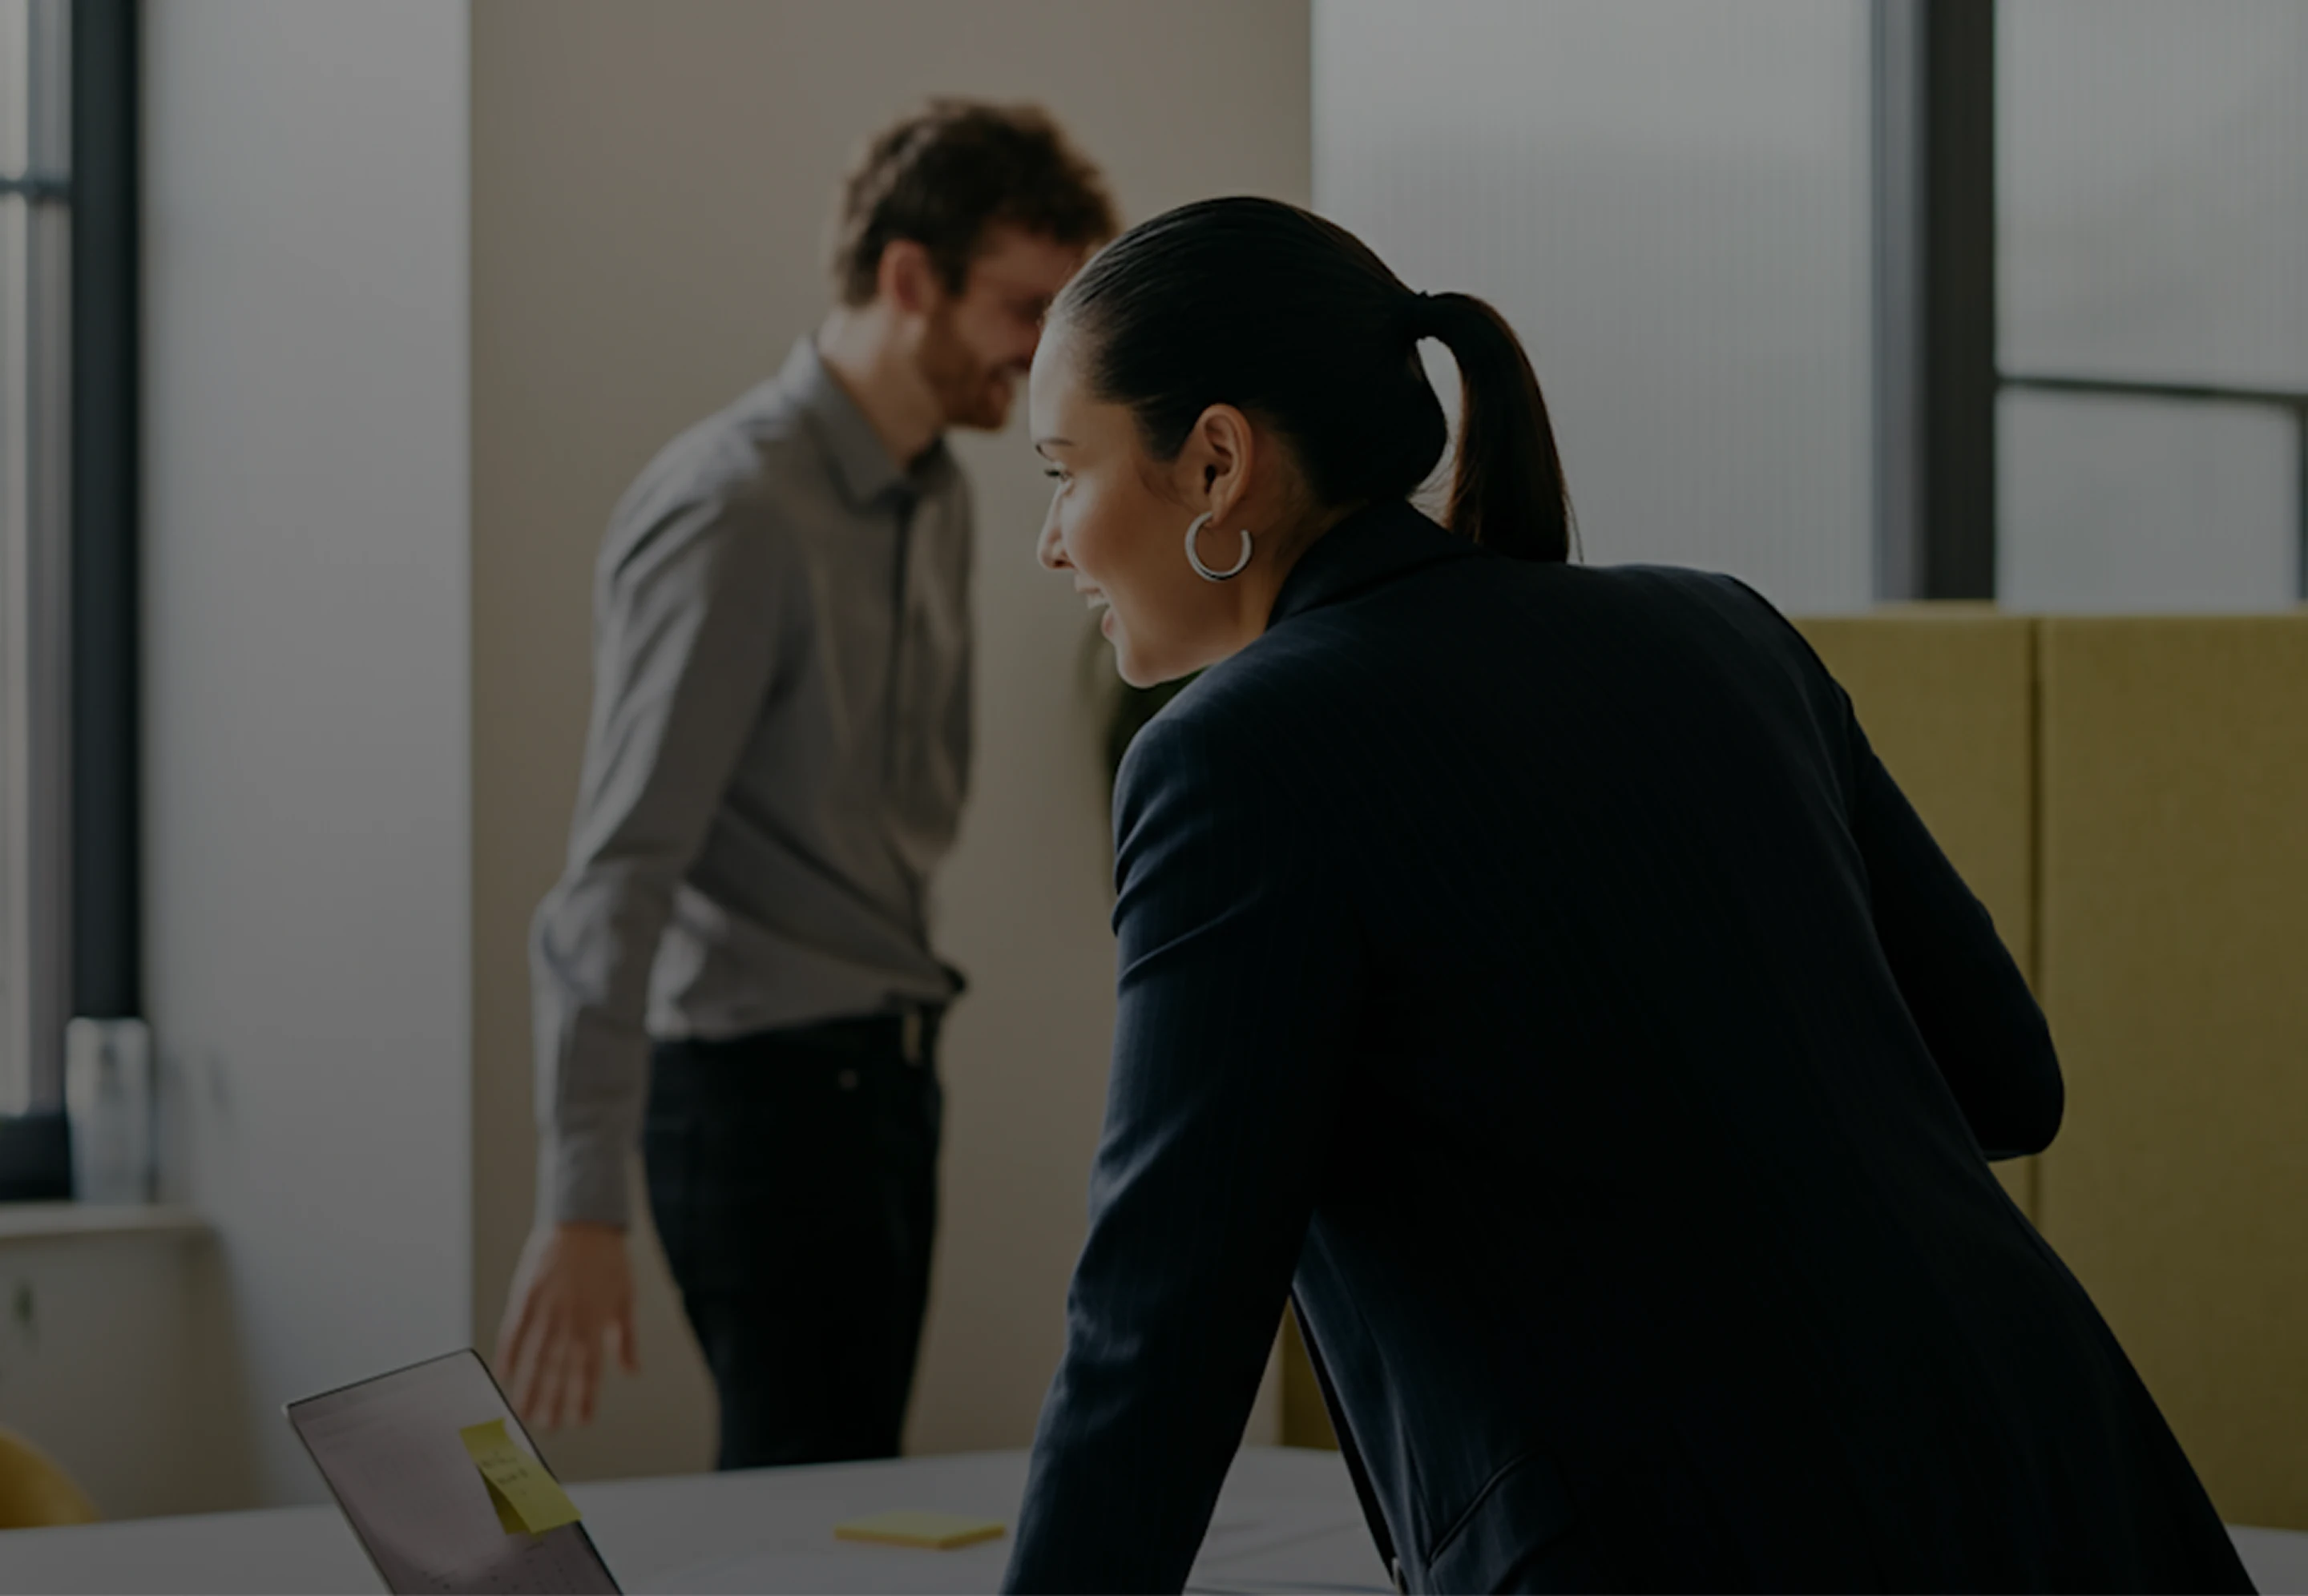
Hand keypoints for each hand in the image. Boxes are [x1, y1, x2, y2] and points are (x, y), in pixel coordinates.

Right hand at [494, 1221, 639, 1431]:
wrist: (584, 1221)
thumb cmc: (608, 1260)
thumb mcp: (624, 1298)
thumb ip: (625, 1338)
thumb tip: (632, 1370)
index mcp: (596, 1323)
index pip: (589, 1369)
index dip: (583, 1397)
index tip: (579, 1421)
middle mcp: (570, 1320)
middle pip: (559, 1369)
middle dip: (553, 1401)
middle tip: (545, 1428)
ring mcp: (546, 1308)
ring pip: (535, 1357)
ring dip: (529, 1387)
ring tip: (522, 1413)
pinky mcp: (525, 1295)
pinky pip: (514, 1331)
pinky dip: (509, 1354)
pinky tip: (504, 1375)